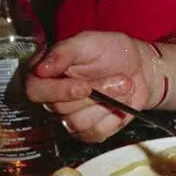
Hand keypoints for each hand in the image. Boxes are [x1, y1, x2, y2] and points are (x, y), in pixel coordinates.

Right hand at [27, 32, 163, 142]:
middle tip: (121, 78)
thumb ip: (63, 52)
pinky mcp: (88, 131)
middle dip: (96, 92)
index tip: (84, 86)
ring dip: (108, 103)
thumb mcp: (88, 41)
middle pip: (60, 108)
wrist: (140, 66)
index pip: (35, 91)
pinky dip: (114, 118)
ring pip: (78, 122)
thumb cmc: (112, 50)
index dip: (58, 91)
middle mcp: (53, 97)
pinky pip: (94, 133)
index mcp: (45, 73)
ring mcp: (69, 117)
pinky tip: (121, 102)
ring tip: (124, 85)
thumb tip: (41, 68)